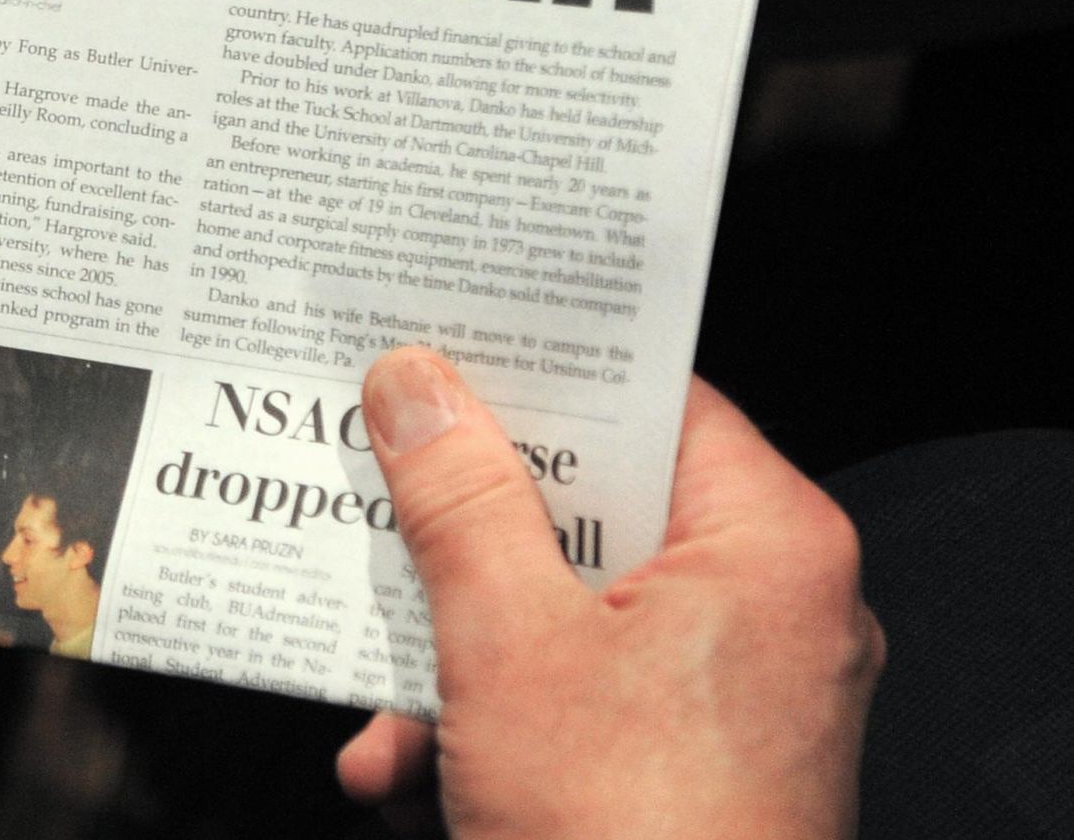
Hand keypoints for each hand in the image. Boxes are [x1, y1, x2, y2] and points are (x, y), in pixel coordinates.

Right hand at [336, 349, 881, 837]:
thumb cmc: (636, 835)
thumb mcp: (508, 641)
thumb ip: (458, 498)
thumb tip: (421, 385)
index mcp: (767, 547)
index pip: (650, 404)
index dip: (540, 375)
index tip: (440, 351)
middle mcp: (769, 612)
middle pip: (588, 517)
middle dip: (457, 552)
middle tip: (372, 518)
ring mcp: (730, 700)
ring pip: (560, 621)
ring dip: (447, 667)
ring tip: (386, 721)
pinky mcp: (686, 771)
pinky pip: (570, 705)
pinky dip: (482, 733)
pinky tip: (408, 777)